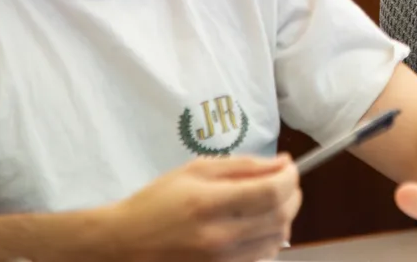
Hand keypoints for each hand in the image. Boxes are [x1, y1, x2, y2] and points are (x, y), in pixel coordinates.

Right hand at [104, 156, 300, 261]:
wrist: (123, 243)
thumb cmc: (158, 201)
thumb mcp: (196, 170)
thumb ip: (244, 166)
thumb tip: (282, 164)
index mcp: (210, 203)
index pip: (272, 192)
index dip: (290, 177)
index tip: (289, 167)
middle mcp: (219, 236)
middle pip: (281, 216)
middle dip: (293, 195)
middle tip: (284, 182)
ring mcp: (221, 261)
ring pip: (277, 240)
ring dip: (283, 217)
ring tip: (270, 203)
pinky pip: (261, 256)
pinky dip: (269, 238)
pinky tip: (256, 225)